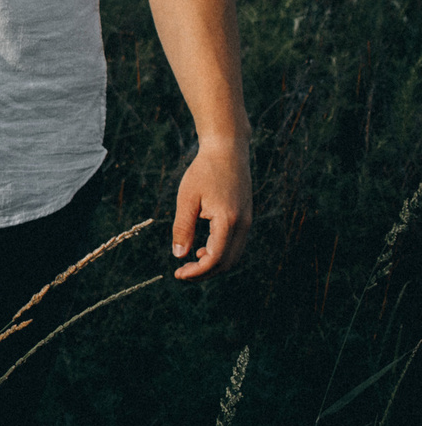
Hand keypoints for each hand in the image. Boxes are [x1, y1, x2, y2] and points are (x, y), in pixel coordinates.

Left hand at [172, 141, 251, 279]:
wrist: (227, 151)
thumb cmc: (204, 172)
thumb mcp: (187, 199)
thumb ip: (183, 228)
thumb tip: (179, 255)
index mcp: (228, 220)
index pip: (215, 258)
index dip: (198, 271)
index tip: (179, 274)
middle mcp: (243, 225)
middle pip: (227, 262)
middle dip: (205, 272)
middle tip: (182, 273)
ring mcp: (247, 222)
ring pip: (233, 256)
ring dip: (213, 264)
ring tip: (189, 262)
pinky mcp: (246, 219)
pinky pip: (235, 245)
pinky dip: (220, 253)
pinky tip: (201, 249)